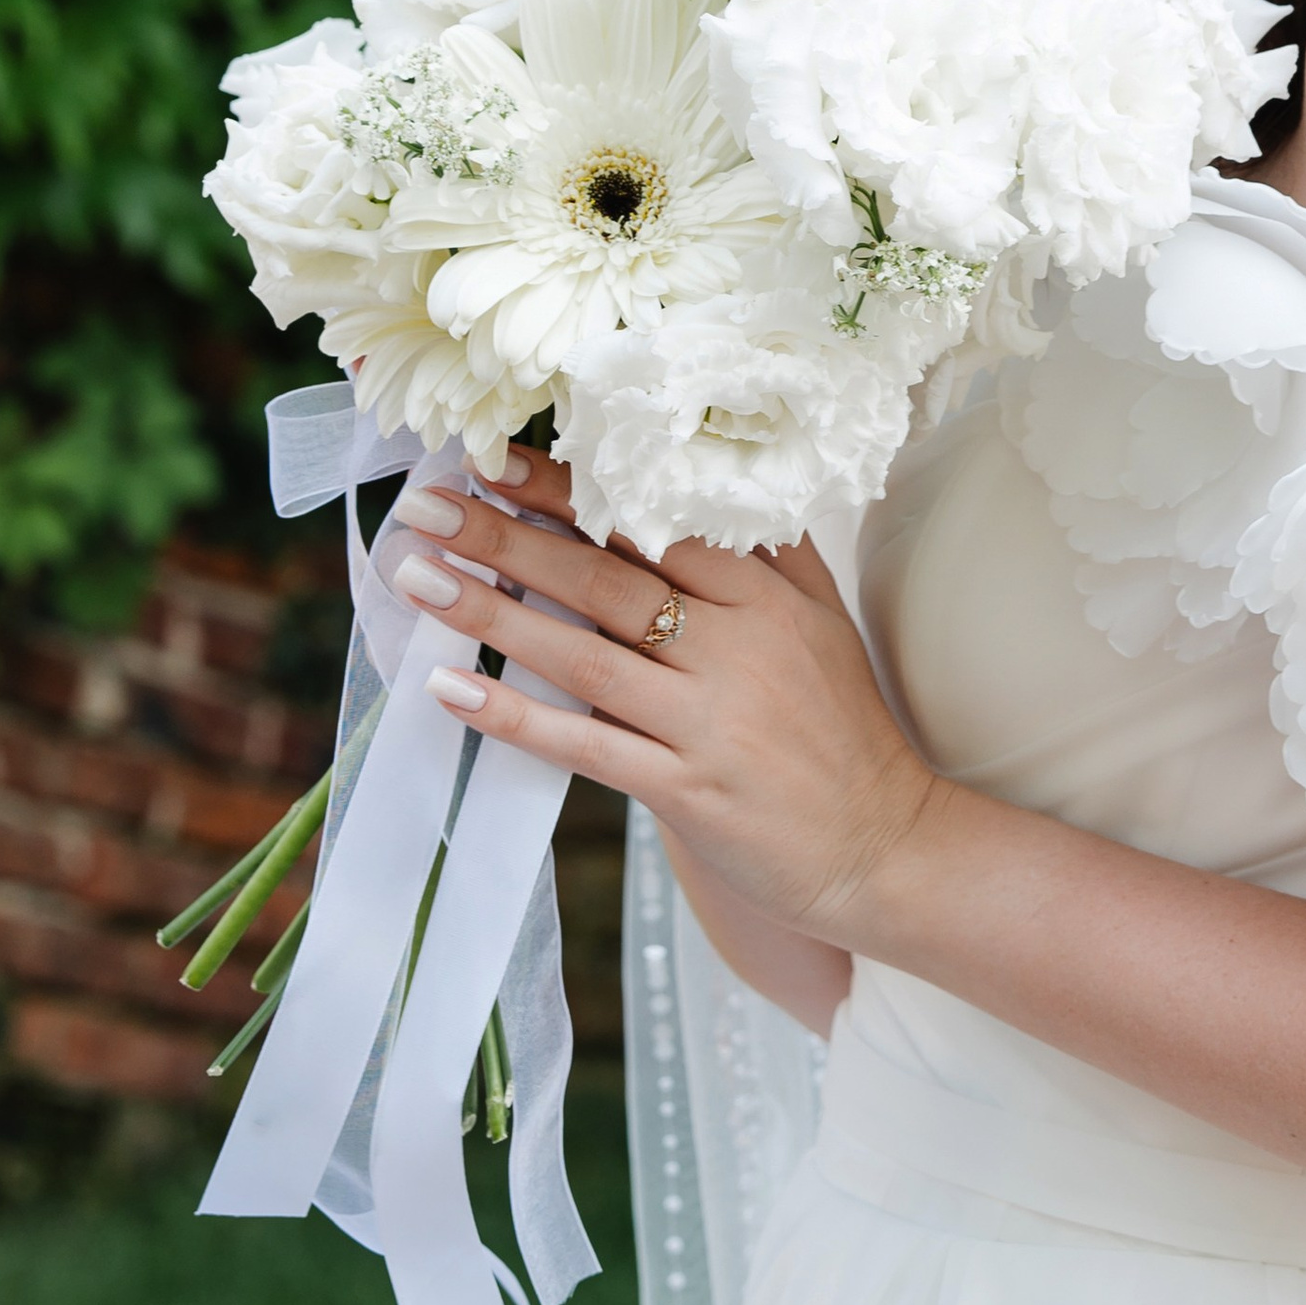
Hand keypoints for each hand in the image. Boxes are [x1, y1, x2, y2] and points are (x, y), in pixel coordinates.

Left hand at [390, 443, 945, 946]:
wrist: (887, 846)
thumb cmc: (846, 732)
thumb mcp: (826, 622)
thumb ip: (775, 552)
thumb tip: (717, 482)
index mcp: (765, 597)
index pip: (649, 526)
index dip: (570, 491)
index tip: (497, 458)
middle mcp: (736, 648)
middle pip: (604, 578)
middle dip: (507, 535)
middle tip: (428, 503)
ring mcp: (709, 722)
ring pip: (584, 655)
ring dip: (491, 612)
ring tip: (417, 577)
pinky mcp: (687, 791)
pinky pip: (585, 745)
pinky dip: (515, 716)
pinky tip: (450, 689)